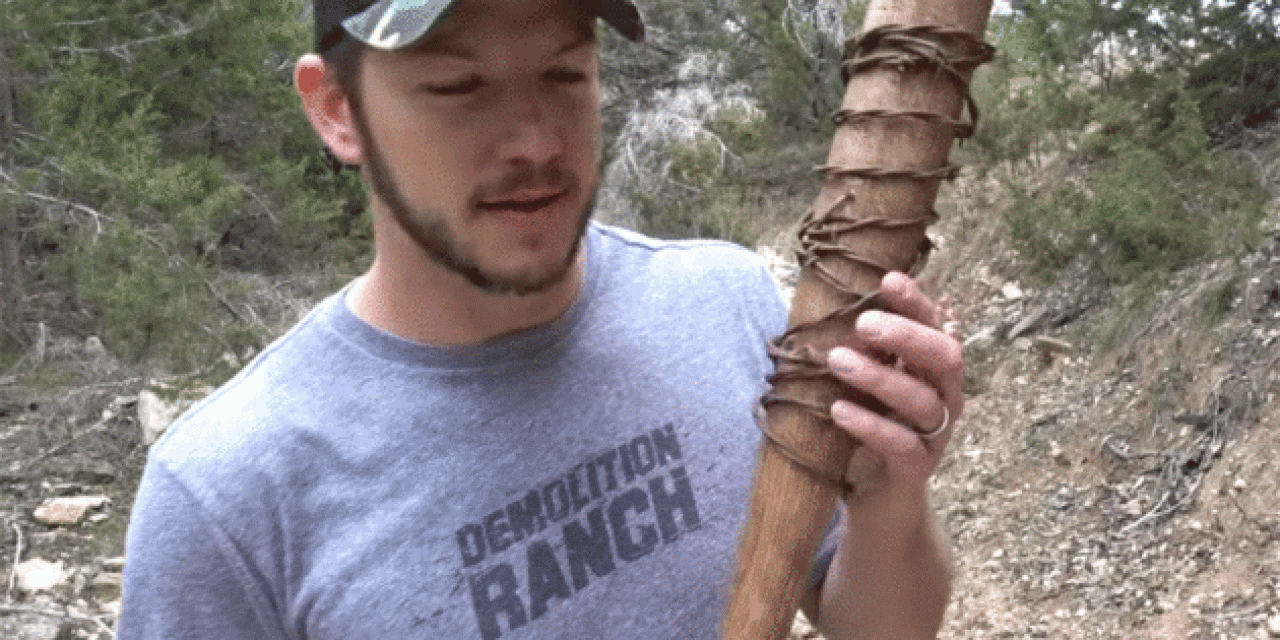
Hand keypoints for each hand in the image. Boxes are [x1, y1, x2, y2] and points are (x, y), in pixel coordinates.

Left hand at [825, 271, 963, 534]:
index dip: (916, 302)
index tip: (887, 279)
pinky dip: (872, 425)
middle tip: (864, 323)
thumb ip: (860, 352)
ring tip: (837, 360)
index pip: (936, 326)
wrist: (876, 505)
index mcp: (933, 370)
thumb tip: (827, 310)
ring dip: (880, 376)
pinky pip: (904, 446)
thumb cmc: (866, 431)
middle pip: (945, 357)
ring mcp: (936, 436)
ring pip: (923, 400)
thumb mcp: (863, 385)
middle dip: (907, 335)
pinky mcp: (918, 471)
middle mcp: (944, 398)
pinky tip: (840, 410)